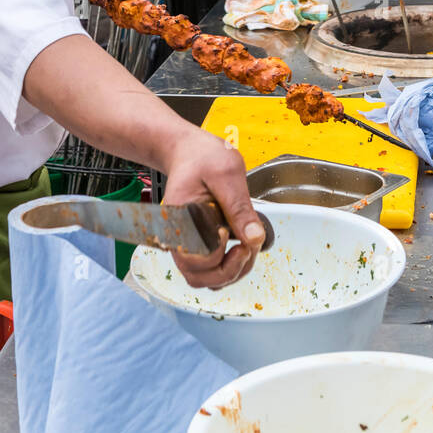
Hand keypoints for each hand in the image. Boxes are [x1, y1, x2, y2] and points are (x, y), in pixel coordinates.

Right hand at [162, 129, 264, 289]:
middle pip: (201, 277)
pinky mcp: (194, 246)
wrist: (187, 152)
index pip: (200, 257)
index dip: (223, 252)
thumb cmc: (203, 157)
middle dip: (232, 269)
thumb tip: (254, 238)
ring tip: (246, 247)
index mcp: (181, 218)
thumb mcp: (226, 173)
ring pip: (206, 280)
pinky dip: (227, 267)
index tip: (233, 231)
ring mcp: (185, 244)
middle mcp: (178, 237)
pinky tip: (239, 246)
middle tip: (247, 245)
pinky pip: (209, 271)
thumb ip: (239, 206)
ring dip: (231, 272)